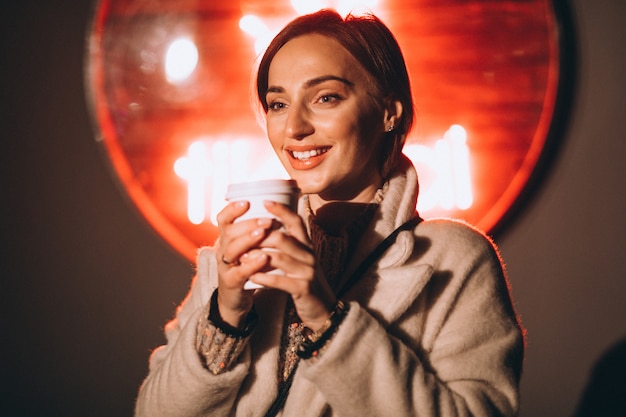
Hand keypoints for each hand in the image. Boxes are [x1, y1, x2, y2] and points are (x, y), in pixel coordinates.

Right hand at [215, 201, 273, 327]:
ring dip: (248, 240)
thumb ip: (257, 231)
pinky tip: (264, 258)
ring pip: (232, 250)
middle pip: (229, 232)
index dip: (231, 209)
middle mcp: (223, 250)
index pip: (223, 219)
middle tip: (267, 220)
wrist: (236, 298)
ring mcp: (225, 266)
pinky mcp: (231, 282)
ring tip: (262, 233)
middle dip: (248, 224)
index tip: (246, 202)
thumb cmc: (247, 268)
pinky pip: (239, 271)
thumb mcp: (249, 248)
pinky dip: (252, 264)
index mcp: (227, 239)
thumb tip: (277, 208)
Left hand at [247, 201, 336, 329]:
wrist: (323, 309)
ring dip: (257, 256)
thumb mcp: (300, 260)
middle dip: (259, 237)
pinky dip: (264, 277)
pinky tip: (251, 276)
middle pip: (282, 238)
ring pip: (279, 258)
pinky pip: (280, 280)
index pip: (296, 221)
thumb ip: (288, 245)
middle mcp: (309, 255)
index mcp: (307, 245)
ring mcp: (308, 271)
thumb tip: (265, 229)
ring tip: (241, 257)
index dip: (281, 210)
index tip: (265, 201)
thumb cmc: (305, 282)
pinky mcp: (304, 288)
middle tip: (240, 238)